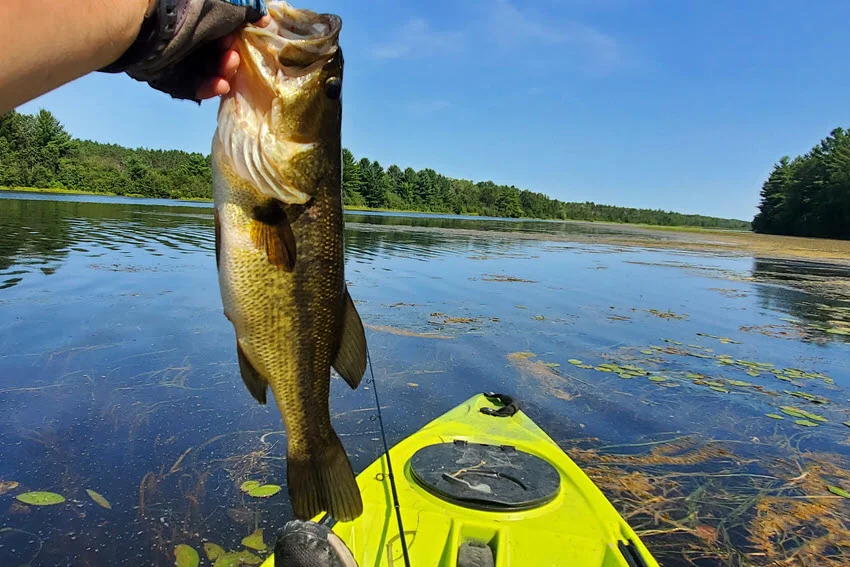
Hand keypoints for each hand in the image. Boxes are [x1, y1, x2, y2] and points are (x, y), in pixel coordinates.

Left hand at [101, 0, 268, 101]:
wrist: (149, 24)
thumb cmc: (189, 8)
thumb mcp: (227, 3)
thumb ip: (248, 11)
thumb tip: (263, 19)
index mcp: (200, 16)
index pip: (225, 31)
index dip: (238, 38)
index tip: (242, 39)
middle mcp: (187, 35)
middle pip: (217, 53)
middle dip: (231, 58)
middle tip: (233, 57)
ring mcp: (176, 56)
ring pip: (207, 71)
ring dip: (223, 74)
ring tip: (227, 72)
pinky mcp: (167, 76)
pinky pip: (192, 85)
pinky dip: (208, 87)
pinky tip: (219, 86)